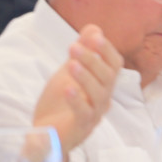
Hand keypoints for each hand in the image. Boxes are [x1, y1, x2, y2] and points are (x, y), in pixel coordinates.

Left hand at [32, 24, 122, 152]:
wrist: (47, 133)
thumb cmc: (61, 103)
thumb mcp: (69, 73)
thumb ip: (82, 52)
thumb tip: (94, 28)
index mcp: (103, 83)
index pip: (114, 64)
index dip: (106, 50)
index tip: (94, 36)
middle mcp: (103, 97)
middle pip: (107, 77)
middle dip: (93, 59)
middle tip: (74, 46)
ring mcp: (95, 113)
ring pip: (99, 94)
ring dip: (86, 77)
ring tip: (71, 64)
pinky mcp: (81, 126)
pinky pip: (84, 113)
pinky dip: (77, 100)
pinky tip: (67, 88)